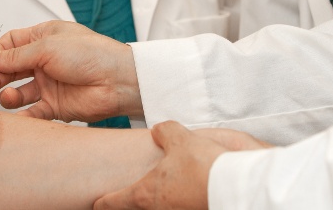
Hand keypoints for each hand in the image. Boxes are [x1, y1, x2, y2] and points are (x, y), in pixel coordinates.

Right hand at [0, 20, 142, 121]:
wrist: (117, 80)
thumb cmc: (90, 54)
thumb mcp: (47, 47)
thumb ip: (17, 55)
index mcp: (45, 38)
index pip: (12, 43)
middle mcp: (45, 60)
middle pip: (10, 68)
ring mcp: (50, 84)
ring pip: (19, 91)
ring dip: (8, 95)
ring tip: (9, 97)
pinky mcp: (56, 106)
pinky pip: (33, 112)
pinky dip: (22, 116)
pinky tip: (17, 117)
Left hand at [94, 122, 270, 209]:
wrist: (237, 187)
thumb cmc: (203, 165)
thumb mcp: (178, 138)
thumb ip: (164, 132)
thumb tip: (160, 131)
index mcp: (146, 194)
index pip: (114, 202)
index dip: (102, 203)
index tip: (94, 203)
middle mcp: (161, 209)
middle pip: (137, 208)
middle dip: (131, 202)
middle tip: (125, 196)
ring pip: (162, 206)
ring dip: (160, 199)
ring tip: (163, 186)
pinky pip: (182, 205)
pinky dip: (180, 196)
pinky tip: (188, 185)